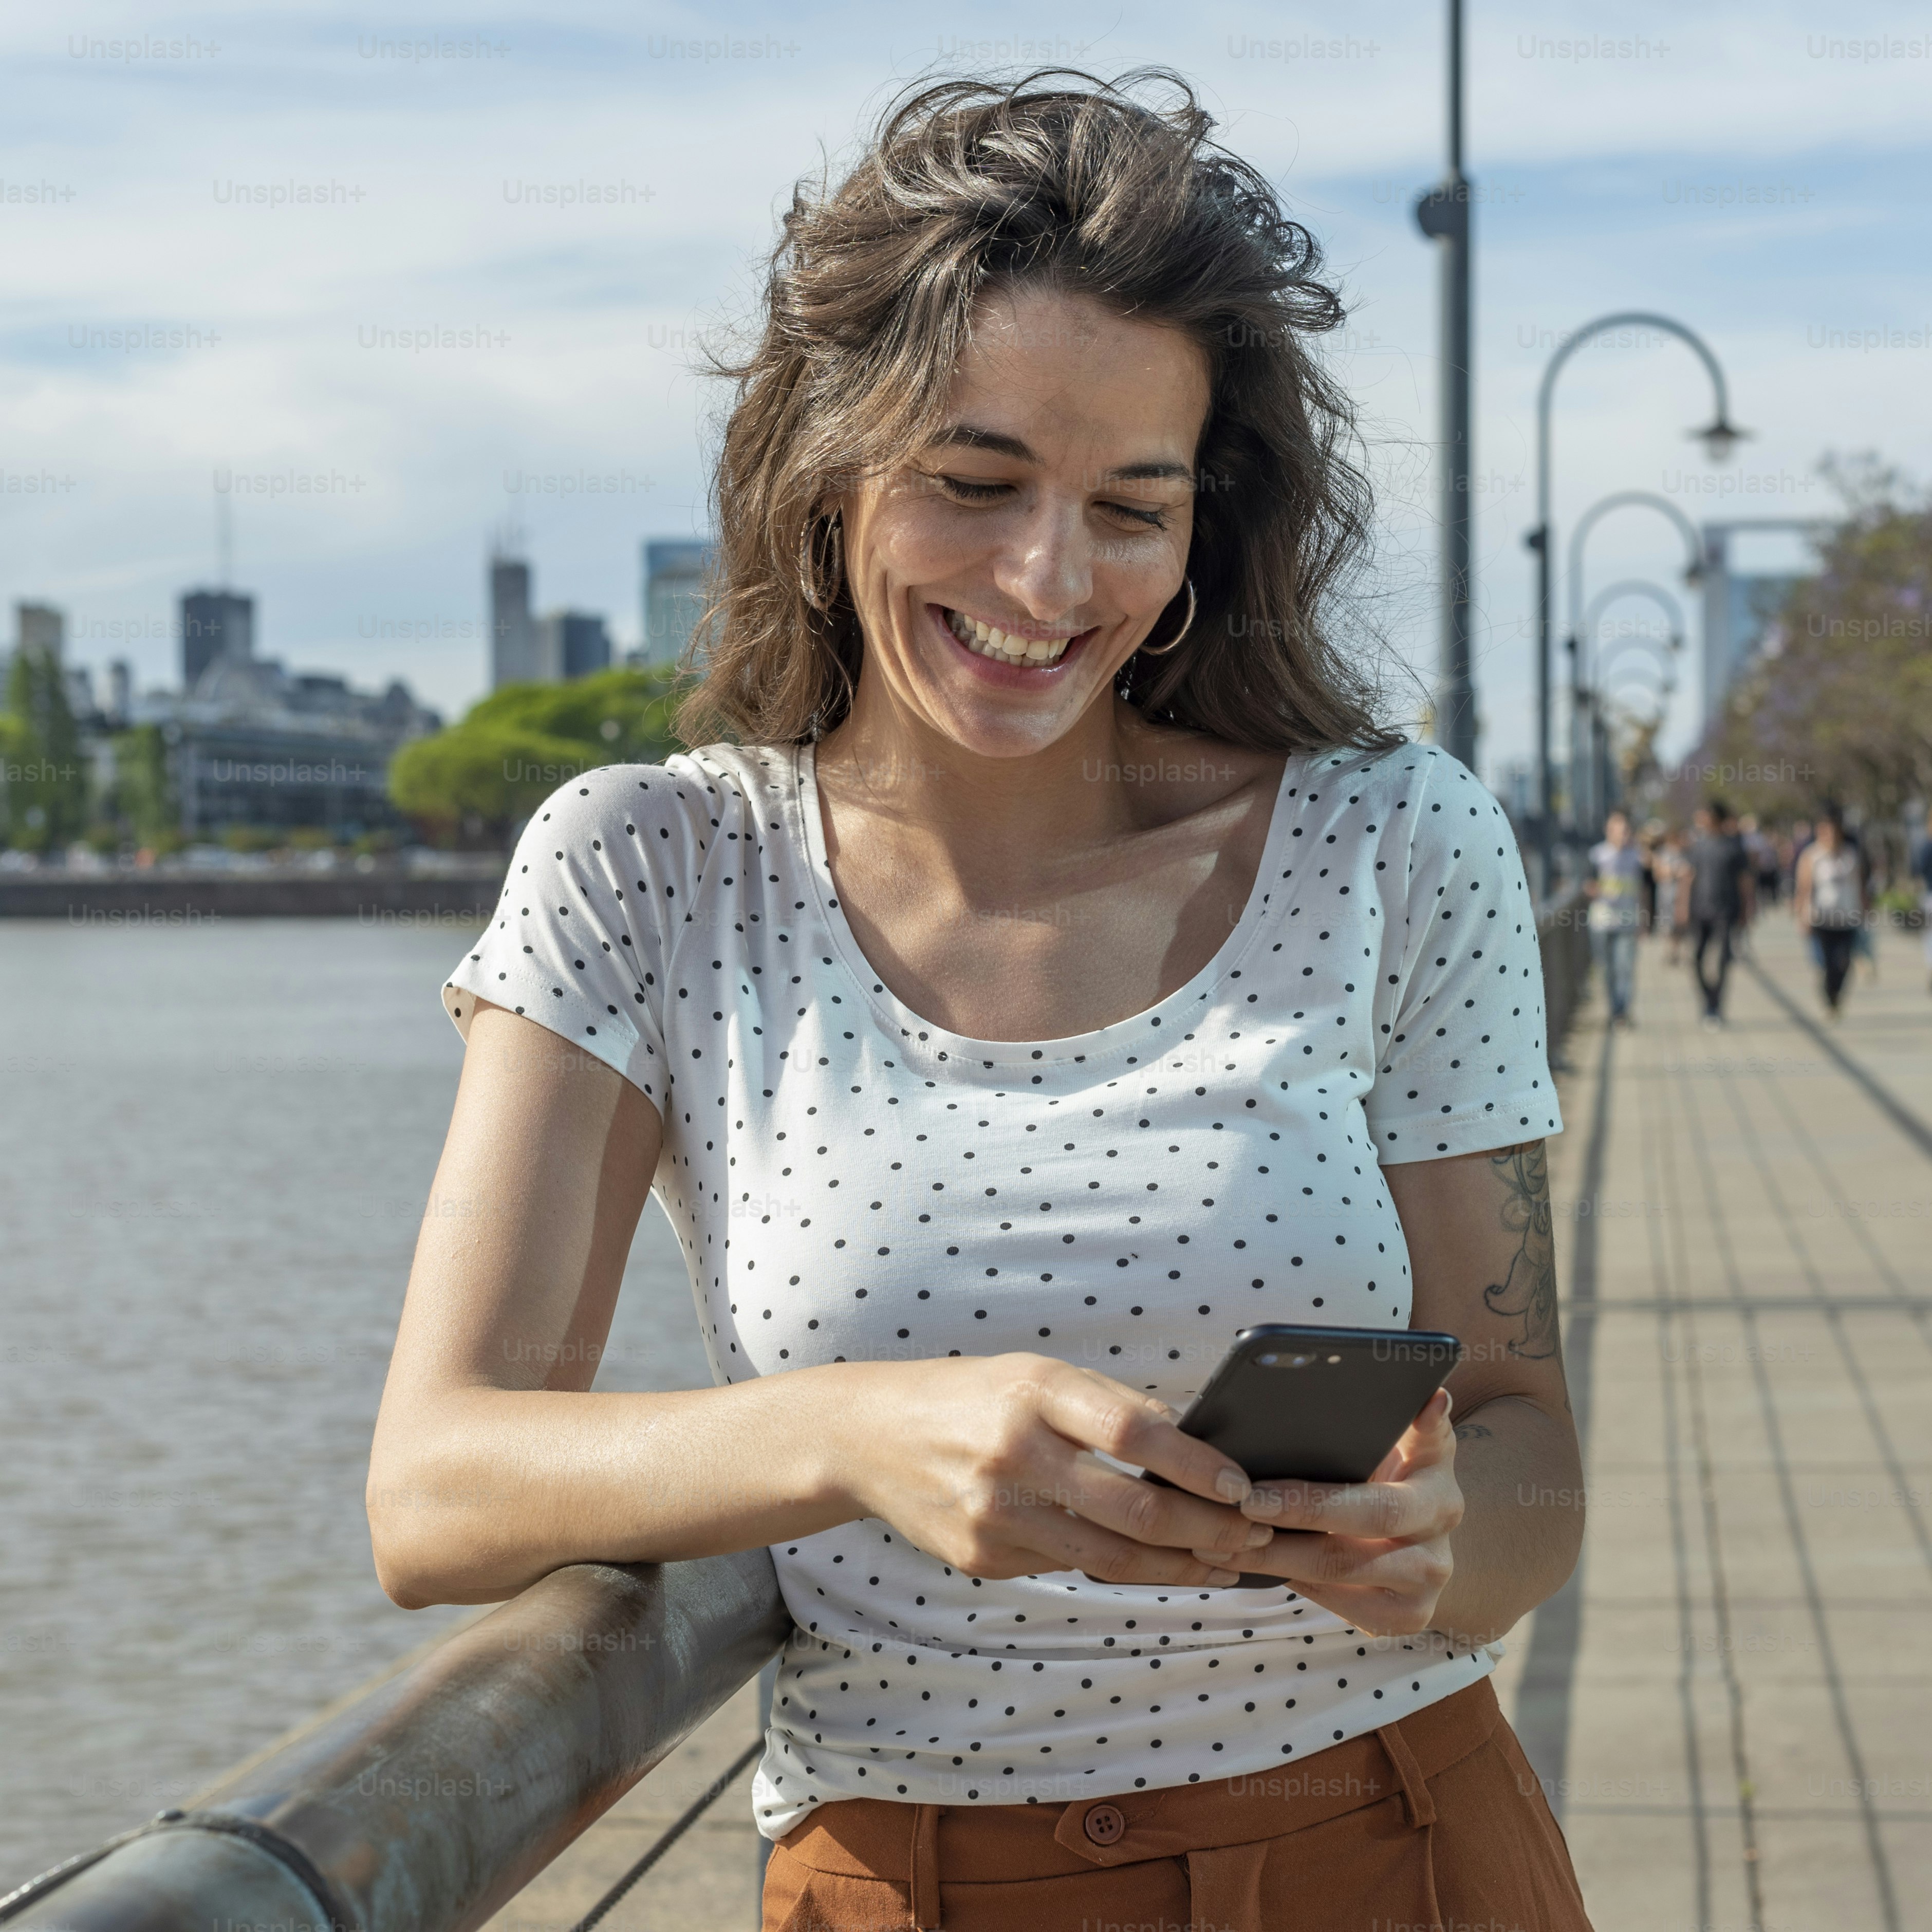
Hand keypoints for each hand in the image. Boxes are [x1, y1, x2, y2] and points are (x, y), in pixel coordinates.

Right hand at [827, 1353, 1275, 1588]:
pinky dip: (1119, 1568)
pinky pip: (1068, 1567)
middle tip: (1254, 1537)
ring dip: (1179, 1565)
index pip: (1136, 1430)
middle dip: (1208, 1530)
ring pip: (1110, 1557)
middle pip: (1134, 1508)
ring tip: (1224, 1562)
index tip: (1242, 1485)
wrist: (868, 1437)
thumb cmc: (972, 1396)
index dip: (1197, 1465)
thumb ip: (1110, 1405)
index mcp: (1033, 1391)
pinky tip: (1155, 1565)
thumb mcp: (1037, 1375)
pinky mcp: (981, 1558)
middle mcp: (1013, 1453)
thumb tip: (1195, 1444)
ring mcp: (994, 1513)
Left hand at [1224, 1388, 1462, 1636]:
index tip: (1254, 1490)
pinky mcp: (1402, 1618)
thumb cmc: (1402, 1474)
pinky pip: (1335, 1603)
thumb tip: (1433, 1396)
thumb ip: (1416, 1422)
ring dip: (1270, 1559)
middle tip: (1234, 1508)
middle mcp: (1438, 1551)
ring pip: (1333, 1576)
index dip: (1312, 1500)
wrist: (1428, 1538)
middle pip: (1351, 1542)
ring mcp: (1422, 1592)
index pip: (1374, 1503)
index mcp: (1439, 1497)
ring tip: (1217, 1540)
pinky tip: (1245, 1563)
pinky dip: (1288, 1580)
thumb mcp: (1416, 1444)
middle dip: (1286, 1524)